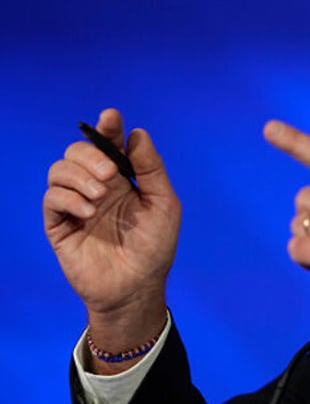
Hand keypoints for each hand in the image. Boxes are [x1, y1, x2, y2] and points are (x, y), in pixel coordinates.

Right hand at [43, 108, 180, 368]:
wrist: (137, 287)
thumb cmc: (155, 248)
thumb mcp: (164, 205)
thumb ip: (151, 170)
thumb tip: (138, 134)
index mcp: (123, 179)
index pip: (109, 144)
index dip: (107, 127)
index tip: (111, 117)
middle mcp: (97, 187)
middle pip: (78, 151)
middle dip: (91, 154)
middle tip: (109, 174)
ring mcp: (77, 204)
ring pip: (60, 169)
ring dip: (79, 176)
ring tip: (100, 196)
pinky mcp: (60, 224)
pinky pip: (52, 198)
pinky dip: (69, 198)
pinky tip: (88, 211)